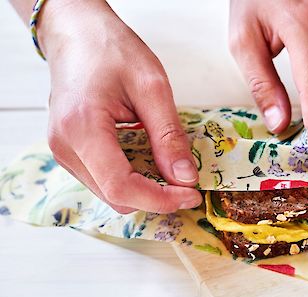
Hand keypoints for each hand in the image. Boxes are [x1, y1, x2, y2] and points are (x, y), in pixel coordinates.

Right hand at [38, 0, 201, 212]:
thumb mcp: (152, 87)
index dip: (160, 199)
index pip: (121, 187)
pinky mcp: (69, 151)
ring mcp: (63, 151)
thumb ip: (169, 136)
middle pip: (115, 196)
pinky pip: (103, 180)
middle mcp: (65, 146)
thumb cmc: (111, 50)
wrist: (77, 33)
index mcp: (82, 128)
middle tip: (188, 184)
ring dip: (144, 190)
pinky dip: (131, 178)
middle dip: (156, 198)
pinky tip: (149, 161)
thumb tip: (186, 178)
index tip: (191, 194)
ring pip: (110, 193)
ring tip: (171, 170)